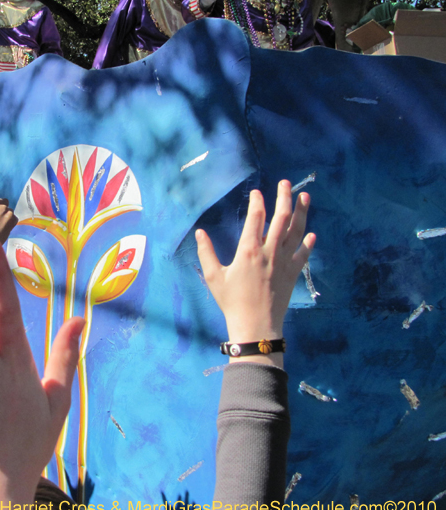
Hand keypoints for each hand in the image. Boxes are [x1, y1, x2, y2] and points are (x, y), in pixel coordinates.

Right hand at [196, 181, 314, 362]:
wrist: (256, 326)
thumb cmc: (232, 302)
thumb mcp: (213, 277)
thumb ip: (206, 253)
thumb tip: (200, 232)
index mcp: (249, 250)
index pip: (256, 218)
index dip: (257, 202)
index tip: (256, 193)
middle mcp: (270, 252)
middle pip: (281, 218)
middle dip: (284, 197)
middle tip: (286, 183)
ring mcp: (284, 262)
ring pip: (297, 231)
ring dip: (302, 212)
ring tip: (305, 197)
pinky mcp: (293, 273)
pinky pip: (304, 253)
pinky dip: (308, 242)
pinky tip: (311, 233)